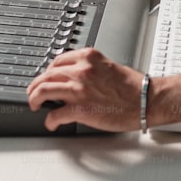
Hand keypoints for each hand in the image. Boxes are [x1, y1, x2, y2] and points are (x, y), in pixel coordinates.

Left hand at [26, 48, 143, 131]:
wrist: (147, 100)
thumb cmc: (134, 87)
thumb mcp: (108, 66)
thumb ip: (90, 69)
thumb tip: (76, 78)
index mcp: (88, 58)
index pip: (56, 61)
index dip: (47, 71)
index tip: (45, 77)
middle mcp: (81, 71)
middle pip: (45, 75)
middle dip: (35, 85)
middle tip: (33, 93)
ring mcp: (79, 90)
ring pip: (42, 91)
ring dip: (34, 99)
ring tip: (34, 105)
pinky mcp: (80, 109)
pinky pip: (55, 115)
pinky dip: (50, 120)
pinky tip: (51, 123)